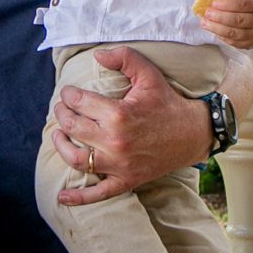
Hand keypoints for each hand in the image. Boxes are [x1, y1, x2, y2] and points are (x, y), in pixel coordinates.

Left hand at [51, 47, 212, 205]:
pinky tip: (62, 197)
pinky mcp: (126, 180)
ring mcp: (119, 164)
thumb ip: (123, 58)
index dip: (68, 95)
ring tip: (59, 135)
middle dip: (62, 115)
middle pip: (72, 127)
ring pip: (76, 158)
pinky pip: (98, 193)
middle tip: (62, 109)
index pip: (78, 103)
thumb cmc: (168, 103)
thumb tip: (96, 55)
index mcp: (118, 114)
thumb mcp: (149, 75)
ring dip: (61, 146)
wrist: (193, 133)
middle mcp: (115, 141)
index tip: (68, 93)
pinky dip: (78, 197)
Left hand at [202, 0, 252, 48]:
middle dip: (219, 17)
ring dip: (216, 28)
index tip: (213, 3)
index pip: (243, 4)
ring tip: (205, 23)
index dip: (227, 4)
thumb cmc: (249, 5)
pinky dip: (221, 36)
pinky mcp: (249, 44)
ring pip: (234, 33)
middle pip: (238, 20)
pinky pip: (233, 42)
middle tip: (207, 13)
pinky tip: (213, 30)